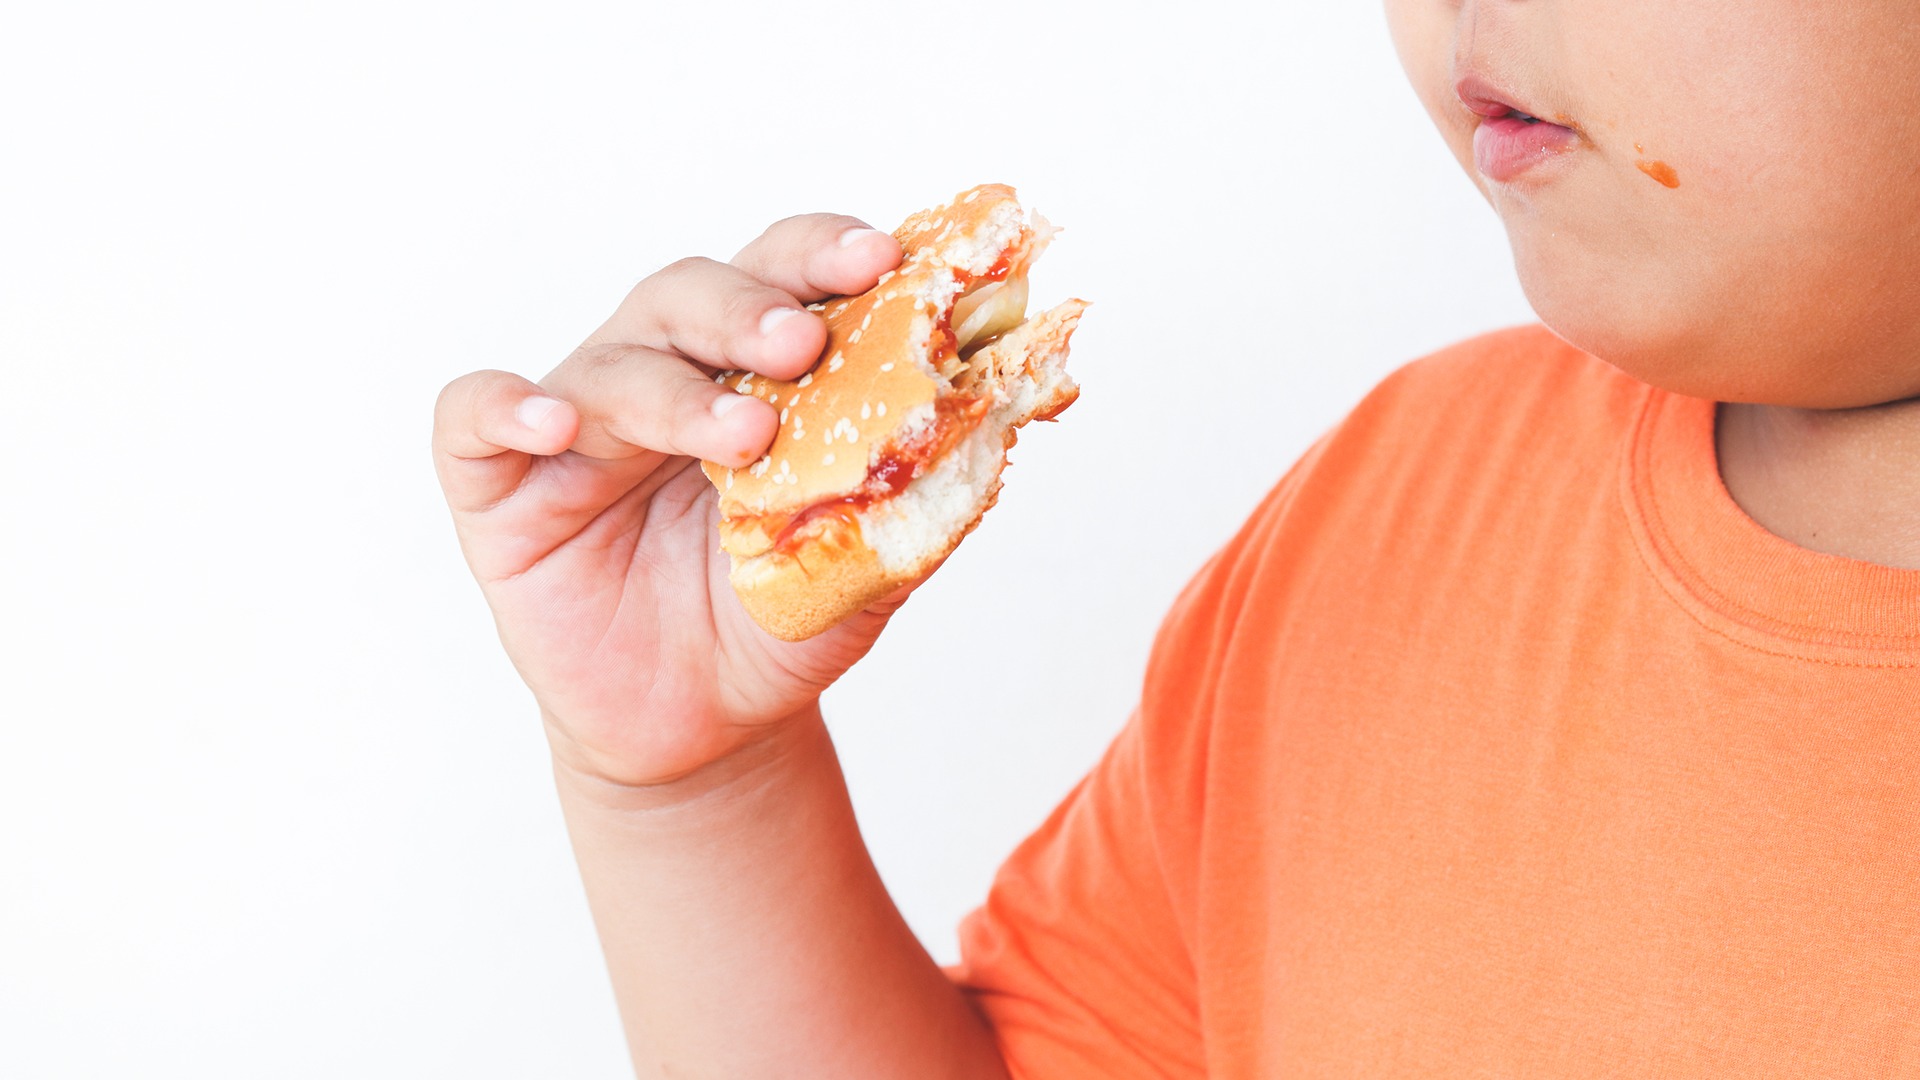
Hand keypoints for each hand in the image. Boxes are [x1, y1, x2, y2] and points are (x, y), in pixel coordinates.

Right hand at [434, 216, 909, 790]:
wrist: (705, 728)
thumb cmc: (777, 623)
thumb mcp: (865, 563)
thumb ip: (916, 490)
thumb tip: (992, 414)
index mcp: (751, 371)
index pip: (783, 277)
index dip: (824, 254)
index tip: (884, 259)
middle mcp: (663, 375)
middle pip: (692, 294)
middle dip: (751, 308)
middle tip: (802, 343)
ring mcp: (580, 427)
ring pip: (611, 358)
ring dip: (676, 385)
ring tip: (743, 433)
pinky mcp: (501, 487)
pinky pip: (472, 420)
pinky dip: (503, 406)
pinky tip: (550, 424)